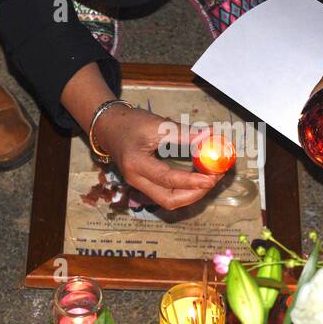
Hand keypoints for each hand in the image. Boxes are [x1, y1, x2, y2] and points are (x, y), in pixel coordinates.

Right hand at [94, 105, 222, 209]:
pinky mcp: (145, 184)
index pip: (167, 178)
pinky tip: (198, 179)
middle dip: (194, 194)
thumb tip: (210, 136)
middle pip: (168, 199)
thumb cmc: (130, 123)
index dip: (191, 180)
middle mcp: (136, 179)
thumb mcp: (157, 124)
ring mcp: (140, 184)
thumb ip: (184, 133)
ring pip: (169, 200)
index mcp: (136, 163)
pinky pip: (167, 193)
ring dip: (191, 194)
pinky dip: (185, 190)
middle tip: (213, 179)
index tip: (211, 177)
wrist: (109, 128)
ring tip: (209, 179)